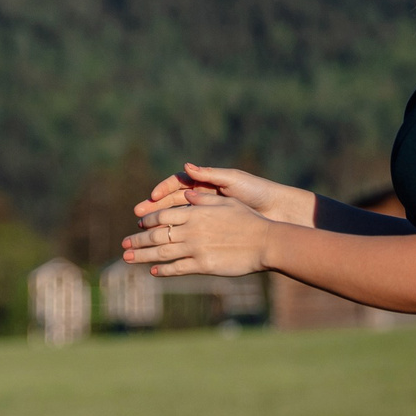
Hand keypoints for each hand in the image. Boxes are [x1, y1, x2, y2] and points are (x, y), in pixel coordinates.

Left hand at [122, 195, 277, 277]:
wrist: (265, 242)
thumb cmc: (248, 219)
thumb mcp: (225, 202)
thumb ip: (203, 200)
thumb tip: (186, 196)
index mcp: (195, 212)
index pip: (163, 215)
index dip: (148, 220)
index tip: (138, 224)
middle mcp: (192, 230)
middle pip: (157, 235)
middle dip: (137, 240)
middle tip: (123, 244)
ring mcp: (196, 249)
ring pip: (162, 253)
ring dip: (142, 256)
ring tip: (127, 258)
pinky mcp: (204, 265)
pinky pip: (178, 268)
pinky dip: (164, 270)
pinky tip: (154, 272)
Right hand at [135, 163, 315, 226]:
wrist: (277, 211)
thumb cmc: (256, 192)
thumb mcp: (233, 180)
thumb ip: (209, 174)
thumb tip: (187, 167)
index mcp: (205, 184)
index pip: (177, 186)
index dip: (162, 191)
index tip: (152, 197)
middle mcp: (202, 200)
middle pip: (171, 205)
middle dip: (154, 211)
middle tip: (138, 218)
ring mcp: (206, 217)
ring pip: (177, 222)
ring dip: (160, 229)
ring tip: (145, 234)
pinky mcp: (212, 231)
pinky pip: (189, 236)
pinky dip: (176, 242)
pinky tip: (165, 248)